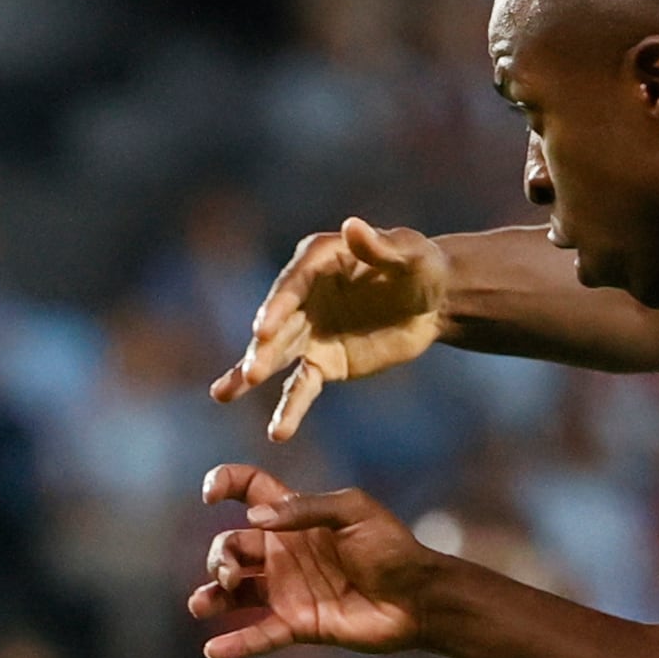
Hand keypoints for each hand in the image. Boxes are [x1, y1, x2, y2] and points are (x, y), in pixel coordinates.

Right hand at [188, 461, 436, 657]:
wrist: (419, 597)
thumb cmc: (391, 547)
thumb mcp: (352, 512)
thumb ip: (304, 509)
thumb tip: (254, 518)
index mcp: (296, 517)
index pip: (250, 490)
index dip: (226, 483)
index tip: (211, 494)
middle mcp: (285, 552)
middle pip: (232, 545)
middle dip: (221, 556)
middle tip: (232, 572)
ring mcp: (289, 589)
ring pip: (235, 592)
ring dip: (212, 595)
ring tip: (203, 604)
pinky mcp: (299, 624)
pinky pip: (260, 635)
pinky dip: (236, 644)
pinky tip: (213, 650)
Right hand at [213, 218, 452, 438]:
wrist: (433, 303)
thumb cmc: (422, 268)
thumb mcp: (410, 256)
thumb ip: (381, 247)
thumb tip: (352, 225)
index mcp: (318, 260)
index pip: (292, 283)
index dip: (277, 306)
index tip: (262, 330)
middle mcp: (303, 295)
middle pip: (277, 322)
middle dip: (262, 348)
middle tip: (250, 374)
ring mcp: (308, 331)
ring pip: (276, 356)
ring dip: (252, 373)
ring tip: (224, 394)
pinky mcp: (322, 363)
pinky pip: (302, 387)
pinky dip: (290, 408)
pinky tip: (276, 432)